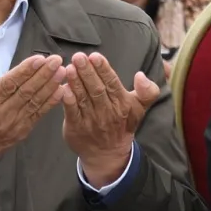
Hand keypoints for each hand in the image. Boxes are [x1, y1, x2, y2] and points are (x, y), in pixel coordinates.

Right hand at [0, 54, 64, 184]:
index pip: (8, 84)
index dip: (25, 71)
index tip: (40, 59)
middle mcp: (1, 113)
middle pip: (26, 90)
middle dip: (44, 74)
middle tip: (57, 60)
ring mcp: (13, 124)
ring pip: (35, 101)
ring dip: (51, 86)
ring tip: (63, 71)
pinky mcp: (22, 131)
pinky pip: (38, 115)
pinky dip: (51, 102)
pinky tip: (61, 91)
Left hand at [60, 52, 160, 186]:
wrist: (108, 154)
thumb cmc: (122, 125)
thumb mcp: (140, 108)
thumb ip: (147, 91)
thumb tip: (142, 75)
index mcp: (122, 104)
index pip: (112, 83)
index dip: (103, 69)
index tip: (95, 56)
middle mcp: (108, 112)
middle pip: (97, 89)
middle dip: (87, 72)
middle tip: (78, 57)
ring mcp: (92, 121)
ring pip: (83, 98)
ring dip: (76, 82)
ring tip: (69, 67)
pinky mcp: (77, 128)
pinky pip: (72, 112)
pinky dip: (68, 101)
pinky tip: (63, 89)